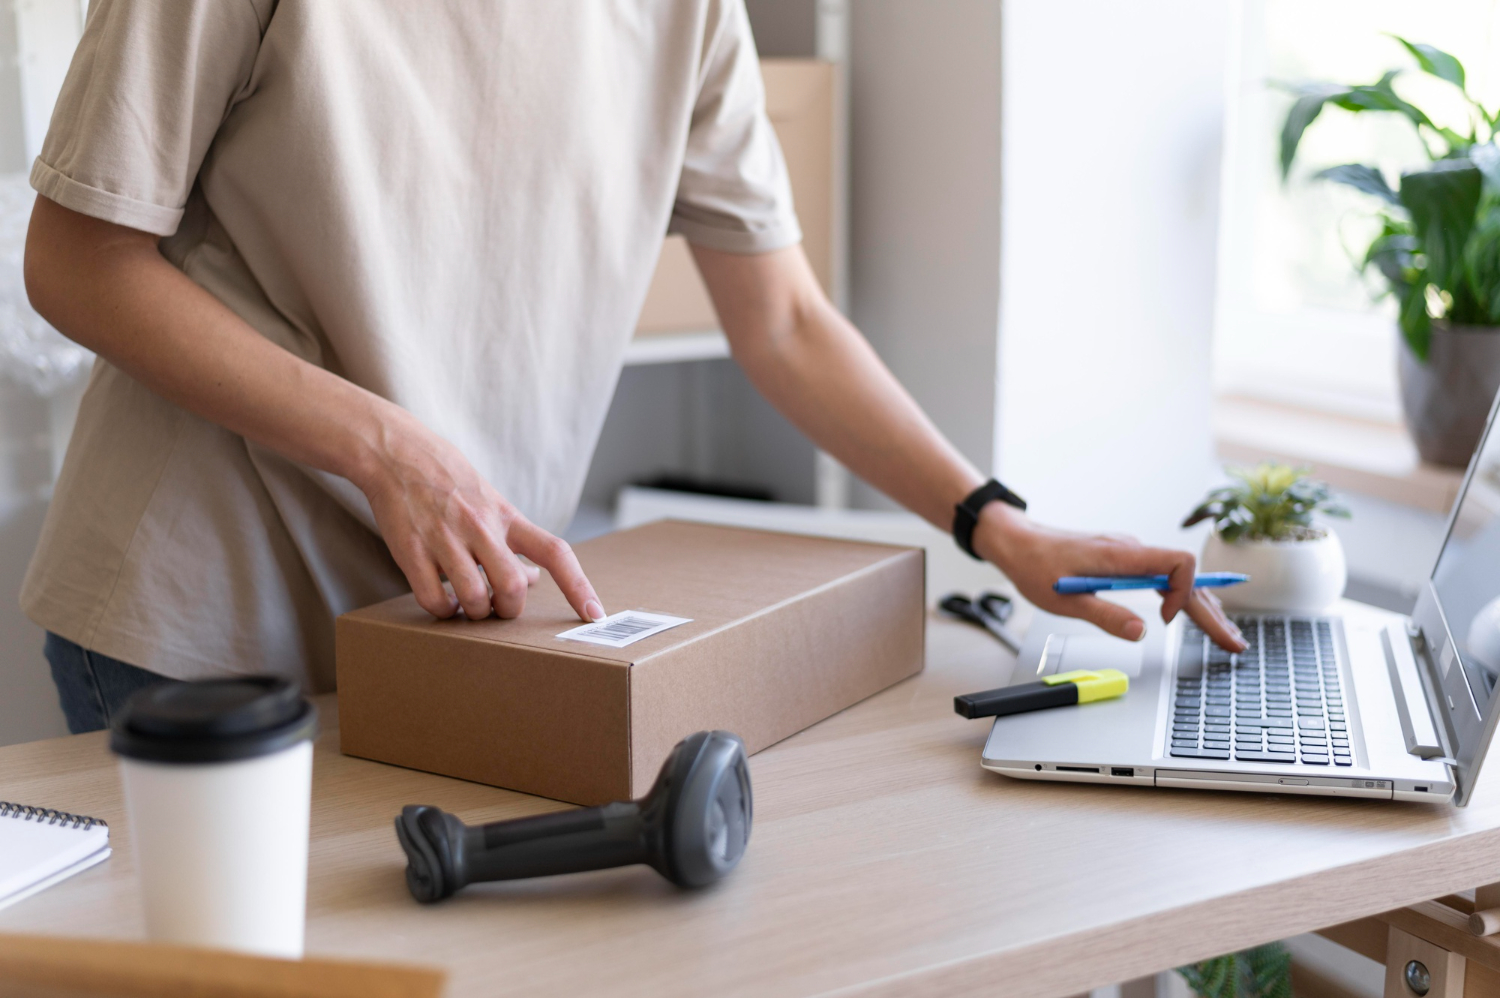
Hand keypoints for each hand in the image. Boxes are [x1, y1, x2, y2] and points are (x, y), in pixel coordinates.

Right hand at [353, 410, 604, 621]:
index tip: (594, 613)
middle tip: (498, 607)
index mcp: (506, 516)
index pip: (555, 552)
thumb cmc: (450, 481)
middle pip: (511, 586)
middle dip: (509, 609)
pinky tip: (445, 603)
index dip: (578, 585)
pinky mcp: (412, 551)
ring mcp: (445, 540)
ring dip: (475, 613)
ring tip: (469, 607)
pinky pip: (434, 600)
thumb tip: (533, 578)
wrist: (397, 453)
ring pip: (474, 598)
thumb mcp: (492, 502)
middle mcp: (481, 527)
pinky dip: (444, 612)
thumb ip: (514, 540)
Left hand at [973, 503, 1245, 651]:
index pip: (1178, 563)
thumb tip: (1142, 632)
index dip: (1183, 592)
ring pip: (1178, 579)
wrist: (1016, 542)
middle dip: (1211, 613)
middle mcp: (1132, 551)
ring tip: (1226, 636)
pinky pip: (1163, 578)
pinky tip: (1196, 613)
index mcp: (1121, 555)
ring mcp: (1129, 555)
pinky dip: (1183, 598)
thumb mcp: (1064, 600)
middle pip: (1186, 579)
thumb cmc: (1035, 566)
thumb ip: (1105, 614)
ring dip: (1203, 607)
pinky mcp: (1123, 562)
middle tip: (1234, 645)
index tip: (1166, 620)